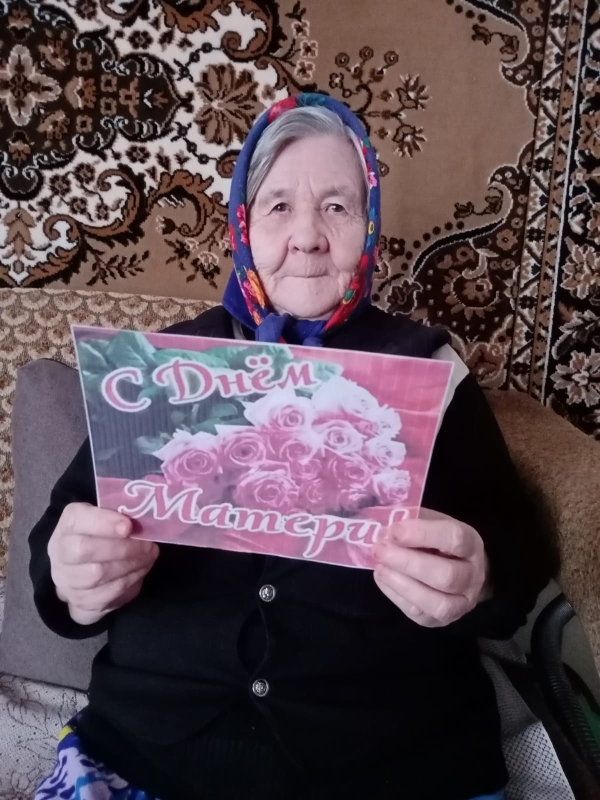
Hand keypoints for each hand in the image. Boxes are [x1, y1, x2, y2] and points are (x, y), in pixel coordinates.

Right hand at [48, 502, 158, 625]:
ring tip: (148, 557)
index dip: (102, 523)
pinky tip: (140, 571)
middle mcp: (60, 553)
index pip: (76, 520)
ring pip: (96, 575)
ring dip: (130, 566)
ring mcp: (67, 581)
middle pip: (83, 550)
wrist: (85, 569)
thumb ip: (120, 517)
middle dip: (122, 548)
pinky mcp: (80, 602)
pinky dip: (129, 582)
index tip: (128, 526)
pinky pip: (105, 595)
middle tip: (148, 545)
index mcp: (67, 526)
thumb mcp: (108, 519)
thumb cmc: (102, 536)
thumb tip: (144, 521)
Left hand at [373, 509, 489, 626]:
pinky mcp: (440, 620)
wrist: (461, 571)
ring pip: (435, 601)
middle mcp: (472, 577)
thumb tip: (386, 526)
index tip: (394, 530)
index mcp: (472, 544)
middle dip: (407, 562)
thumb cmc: (441, 542)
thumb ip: (414, 521)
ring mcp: (459, 603)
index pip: (454, 539)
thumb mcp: (434, 522)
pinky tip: (382, 577)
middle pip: (445, 576)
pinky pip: (418, 613)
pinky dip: (395, 594)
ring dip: (401, 583)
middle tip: (380, 550)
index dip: (422, 534)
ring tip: (380, 566)